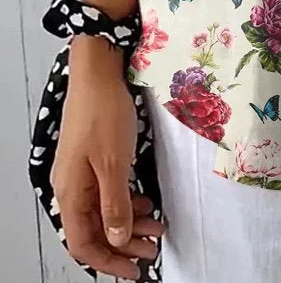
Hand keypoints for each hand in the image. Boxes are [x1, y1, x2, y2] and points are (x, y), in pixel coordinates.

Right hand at [50, 37, 163, 279]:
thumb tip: (118, 239)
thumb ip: (115, 205)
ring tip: (156, 226)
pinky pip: (107, 193)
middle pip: (93, 230)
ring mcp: (81, 173)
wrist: (99, 72)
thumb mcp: (114, 164)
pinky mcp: (94, 159)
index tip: (134, 271)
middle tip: (152, 250)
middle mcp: (71, 187)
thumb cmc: (104, 113)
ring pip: (103, 211)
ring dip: (129, 223)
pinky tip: (145, 201)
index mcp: (70, 193)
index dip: (108, 261)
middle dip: (123, 245)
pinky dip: (126, 202)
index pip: (83, 243)